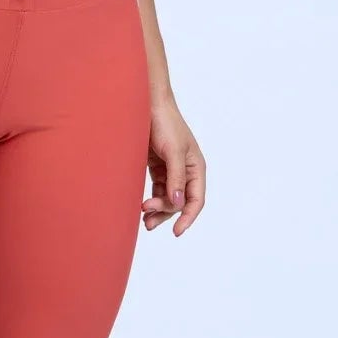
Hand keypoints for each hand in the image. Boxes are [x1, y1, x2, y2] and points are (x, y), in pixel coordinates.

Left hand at [142, 98, 205, 235]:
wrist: (148, 106)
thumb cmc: (166, 124)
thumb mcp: (173, 152)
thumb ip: (176, 178)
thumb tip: (178, 203)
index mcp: (196, 167)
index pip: (196, 200)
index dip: (188, 217)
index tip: (176, 231)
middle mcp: (186, 171)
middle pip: (179, 202)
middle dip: (165, 212)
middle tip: (146, 217)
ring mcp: (171, 170)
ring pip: (167, 198)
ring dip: (156, 209)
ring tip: (142, 218)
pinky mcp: (157, 167)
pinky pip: (156, 190)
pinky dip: (151, 199)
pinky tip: (141, 207)